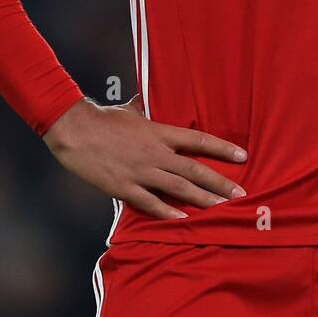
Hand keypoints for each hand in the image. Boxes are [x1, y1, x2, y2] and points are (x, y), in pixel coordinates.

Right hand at [42, 94, 246, 219]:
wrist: (74, 130)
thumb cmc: (102, 118)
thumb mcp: (130, 110)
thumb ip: (146, 107)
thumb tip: (151, 96)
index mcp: (159, 132)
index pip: (198, 140)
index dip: (222, 149)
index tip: (242, 157)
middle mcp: (155, 153)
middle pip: (194, 169)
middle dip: (220, 183)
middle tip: (242, 195)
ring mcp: (140, 171)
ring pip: (178, 188)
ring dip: (202, 200)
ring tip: (222, 210)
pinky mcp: (124, 187)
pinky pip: (150, 203)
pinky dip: (168, 212)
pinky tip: (183, 220)